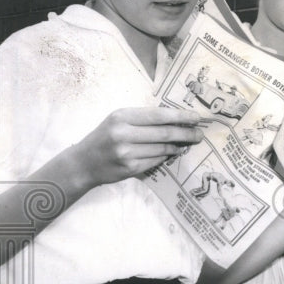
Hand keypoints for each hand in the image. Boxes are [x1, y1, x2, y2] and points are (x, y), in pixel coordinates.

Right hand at [72, 107, 203, 186]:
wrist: (83, 162)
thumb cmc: (105, 136)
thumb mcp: (119, 120)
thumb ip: (143, 118)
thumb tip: (177, 118)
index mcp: (122, 116)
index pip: (159, 115)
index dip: (181, 116)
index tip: (196, 118)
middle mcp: (123, 133)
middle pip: (165, 133)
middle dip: (186, 133)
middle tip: (199, 134)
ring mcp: (126, 153)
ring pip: (163, 148)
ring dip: (178, 146)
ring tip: (187, 143)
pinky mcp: (130, 168)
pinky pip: (156, 160)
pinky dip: (166, 156)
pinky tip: (172, 152)